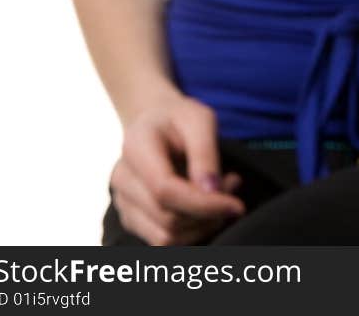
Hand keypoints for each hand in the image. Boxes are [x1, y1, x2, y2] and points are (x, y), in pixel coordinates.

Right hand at [110, 89, 245, 245]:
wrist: (155, 122)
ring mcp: (123, 202)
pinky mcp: (132, 219)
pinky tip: (205, 206)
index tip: (236, 204)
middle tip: (233, 187)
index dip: (203, 204)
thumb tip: (211, 191)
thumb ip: (205, 152)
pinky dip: (191, 231)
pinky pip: (164, 241)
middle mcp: (123, 178)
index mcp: (136, 146)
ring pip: (165, 237)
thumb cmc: (180, 118)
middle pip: (167, 218)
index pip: (165, 190)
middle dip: (209, 213)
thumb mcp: (200, 119)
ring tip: (222, 195)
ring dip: (202, 225)